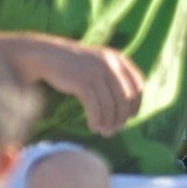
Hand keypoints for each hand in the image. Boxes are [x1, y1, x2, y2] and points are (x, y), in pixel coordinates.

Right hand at [28, 38, 145, 137]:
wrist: (47, 56)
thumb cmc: (76, 66)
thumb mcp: (100, 65)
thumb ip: (115, 79)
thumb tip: (129, 109)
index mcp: (119, 60)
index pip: (138, 85)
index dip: (136, 103)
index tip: (131, 116)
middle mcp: (110, 65)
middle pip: (125, 98)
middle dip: (122, 117)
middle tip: (116, 129)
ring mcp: (96, 73)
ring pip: (110, 105)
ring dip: (108, 122)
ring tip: (104, 132)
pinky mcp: (82, 82)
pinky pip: (95, 107)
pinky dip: (96, 120)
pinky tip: (93, 127)